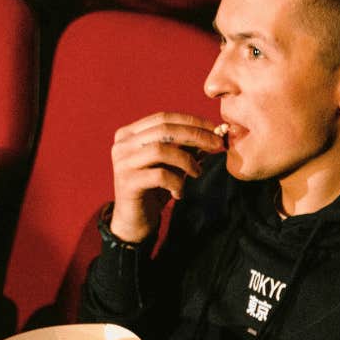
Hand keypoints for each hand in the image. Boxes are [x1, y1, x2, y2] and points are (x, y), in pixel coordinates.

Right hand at [110, 112, 225, 243]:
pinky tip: (179, 193)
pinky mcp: (127, 182)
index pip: (164, 118)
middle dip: (195, 135)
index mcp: (130, 134)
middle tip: (216, 144)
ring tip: (197, 172)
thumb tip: (212, 134)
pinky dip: (176, 182)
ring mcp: (122, 162)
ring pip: (160, 149)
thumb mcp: (172, 165)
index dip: (191, 121)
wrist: (134, 222)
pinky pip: (159, 175)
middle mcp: (123, 144)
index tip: (214, 127)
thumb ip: (185, 148)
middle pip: (163, 129)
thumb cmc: (154, 190)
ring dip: (186, 160)